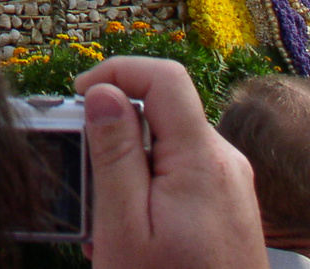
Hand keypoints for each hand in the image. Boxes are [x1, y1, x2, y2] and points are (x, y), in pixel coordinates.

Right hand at [75, 57, 265, 268]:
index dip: (117, 72)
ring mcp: (232, 188)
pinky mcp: (230, 211)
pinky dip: (149, 191)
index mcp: (204, 159)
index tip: (77, 97)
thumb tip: (104, 92)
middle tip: (80, 178)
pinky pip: (183, 178)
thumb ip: (114, 154)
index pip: (165, 78)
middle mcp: (226, 163)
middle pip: (164, 113)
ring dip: (129, 168)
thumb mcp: (125, 228)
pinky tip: (130, 237)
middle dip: (115, 133)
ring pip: (169, 148)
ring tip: (103, 225)